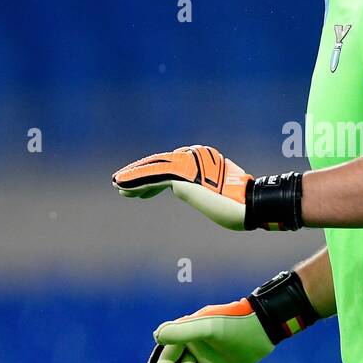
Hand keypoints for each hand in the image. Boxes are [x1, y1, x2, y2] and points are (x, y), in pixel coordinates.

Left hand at [112, 145, 250, 229]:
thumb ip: (208, 190)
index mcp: (205, 159)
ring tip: (117, 184)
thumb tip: (199, 194)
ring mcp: (187, 164)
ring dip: (132, 177)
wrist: (246, 205)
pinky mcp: (180, 175)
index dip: (153, 178)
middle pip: (160, 164)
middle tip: (121, 182)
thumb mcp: (223, 196)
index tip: (142, 190)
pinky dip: (134, 181)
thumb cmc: (242, 206)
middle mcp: (194, 156)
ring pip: (153, 169)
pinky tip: (120, 186)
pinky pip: (151, 177)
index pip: (172, 166)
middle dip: (139, 174)